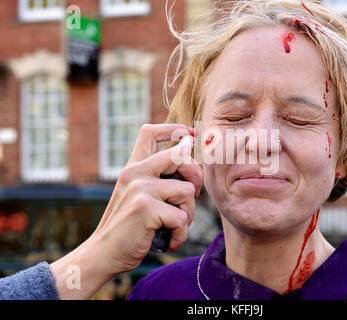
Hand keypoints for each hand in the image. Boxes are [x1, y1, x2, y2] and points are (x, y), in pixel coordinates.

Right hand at [50, 124, 202, 298]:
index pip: (150, 132)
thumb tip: (189, 159)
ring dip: (189, 213)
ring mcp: (140, 188)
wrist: (103, 254)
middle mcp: (135, 172)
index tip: (190, 134)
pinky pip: (181, 217)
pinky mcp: (145, 208)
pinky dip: (181, 234)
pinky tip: (170, 240)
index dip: (174, 129)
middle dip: (196, 175)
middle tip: (193, 195)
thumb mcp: (139, 195)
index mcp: (133, 167)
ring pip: (187, 190)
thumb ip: (159, 178)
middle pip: (179, 155)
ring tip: (175, 225)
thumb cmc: (128, 226)